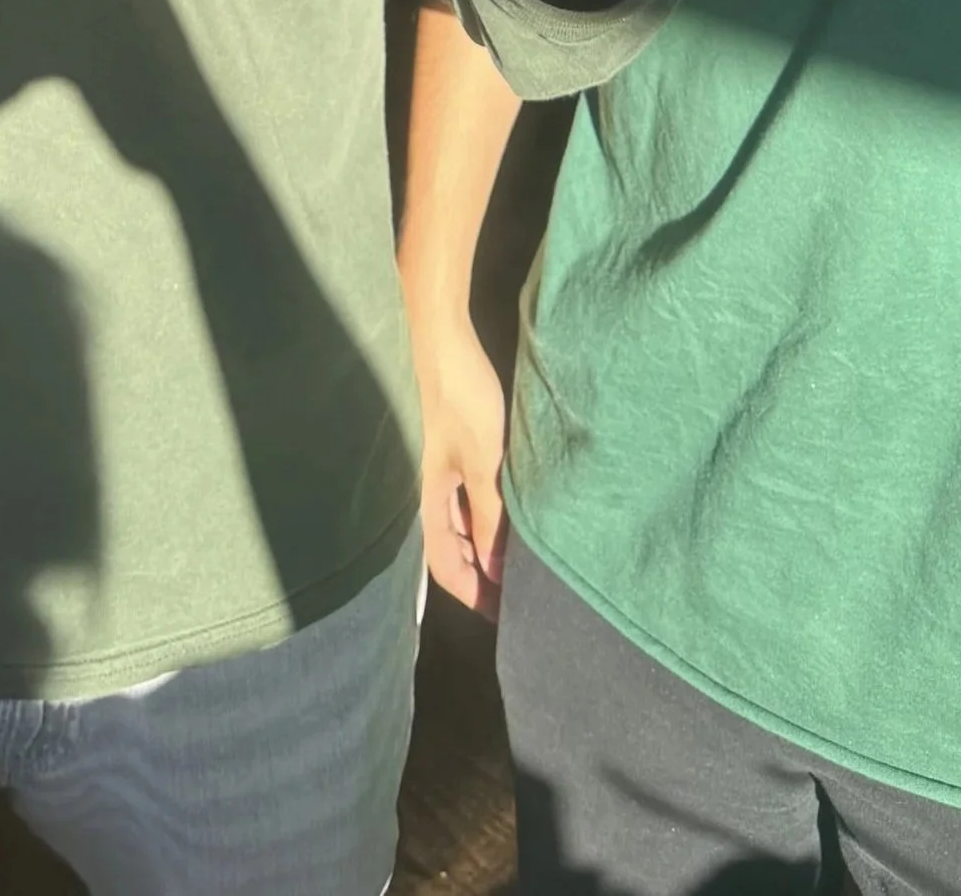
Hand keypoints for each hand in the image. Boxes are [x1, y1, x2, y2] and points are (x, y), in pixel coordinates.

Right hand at [413, 321, 508, 615]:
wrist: (446, 341)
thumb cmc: (462, 400)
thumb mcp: (482, 463)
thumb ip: (489, 516)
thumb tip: (497, 572)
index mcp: (432, 500)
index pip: (446, 566)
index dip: (473, 597)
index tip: (508, 620)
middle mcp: (437, 492)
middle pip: (456, 550)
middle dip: (484, 579)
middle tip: (526, 598)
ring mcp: (449, 471)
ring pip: (467, 526)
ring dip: (491, 549)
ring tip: (528, 567)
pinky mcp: (463, 451)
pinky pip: (477, 501)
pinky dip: (495, 520)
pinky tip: (519, 520)